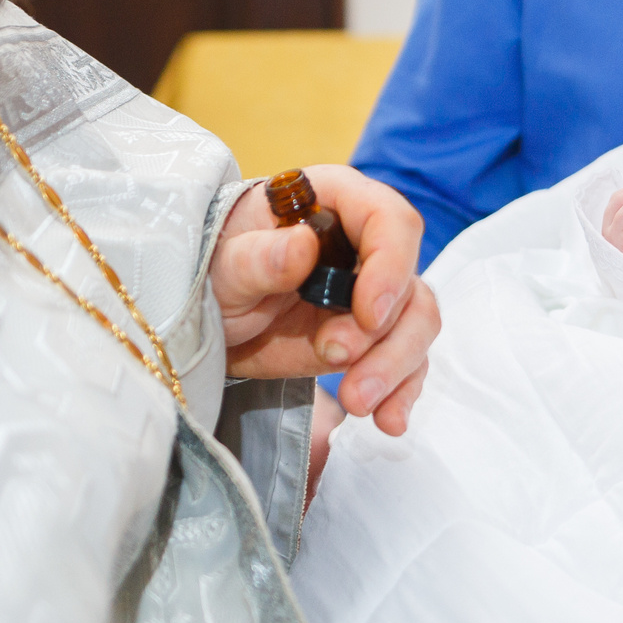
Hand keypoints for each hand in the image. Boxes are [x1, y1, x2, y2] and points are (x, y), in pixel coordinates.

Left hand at [211, 164, 439, 435]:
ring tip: (357, 402)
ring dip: (395, 369)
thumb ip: (261, 258)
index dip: (390, 266)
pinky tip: (388, 420)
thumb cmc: (213, 269)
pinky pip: (404, 362)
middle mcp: (366, 244)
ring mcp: (373, 293)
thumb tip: (303, 246)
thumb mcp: (224, 266)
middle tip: (342, 365)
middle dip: (388, 336)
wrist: (206, 314)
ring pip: (415, 326)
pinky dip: (401, 391)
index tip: (368, 313)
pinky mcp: (372, 337)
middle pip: (410, 283)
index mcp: (336, 202)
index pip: (390, 222)